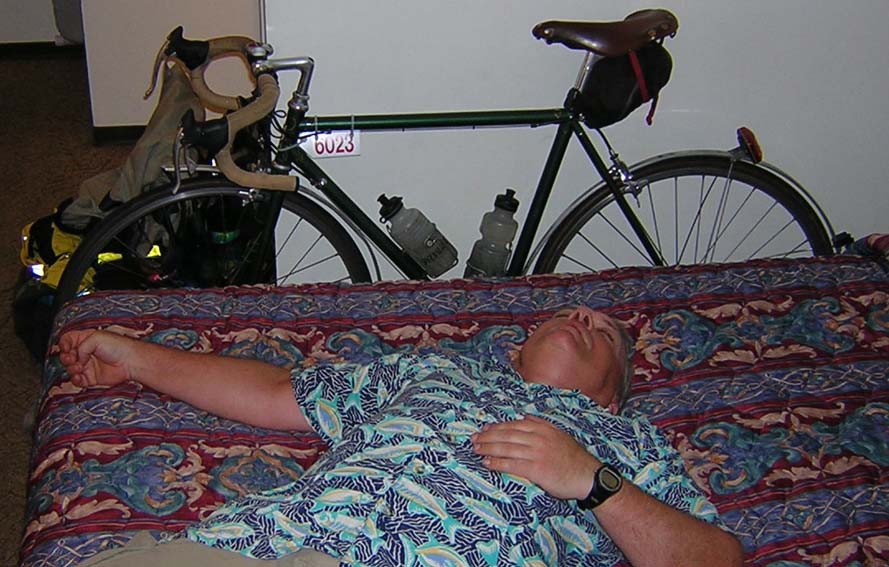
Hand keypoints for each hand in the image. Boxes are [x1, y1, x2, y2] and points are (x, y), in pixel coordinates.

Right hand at [59, 330, 137, 387]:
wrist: (130, 361)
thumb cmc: (119, 346)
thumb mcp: (96, 338)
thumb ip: (81, 347)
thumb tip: (78, 358)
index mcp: (86, 339)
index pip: (68, 340)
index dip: (63, 344)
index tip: (66, 348)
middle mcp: (86, 353)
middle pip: (66, 356)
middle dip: (66, 358)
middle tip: (71, 359)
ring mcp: (88, 365)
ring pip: (70, 369)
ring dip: (71, 369)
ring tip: (79, 367)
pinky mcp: (92, 378)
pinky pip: (78, 381)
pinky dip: (76, 380)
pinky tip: (80, 376)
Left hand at [472, 414, 599, 499]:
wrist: (588, 476)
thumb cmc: (574, 457)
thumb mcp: (559, 434)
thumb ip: (541, 424)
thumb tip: (524, 417)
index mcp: (543, 429)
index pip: (513, 425)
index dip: (496, 427)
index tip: (484, 429)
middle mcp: (538, 438)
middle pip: (506, 435)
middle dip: (487, 437)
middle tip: (473, 439)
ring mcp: (536, 453)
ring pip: (506, 449)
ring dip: (488, 449)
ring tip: (476, 450)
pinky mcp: (536, 470)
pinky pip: (512, 465)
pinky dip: (497, 464)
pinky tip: (487, 464)